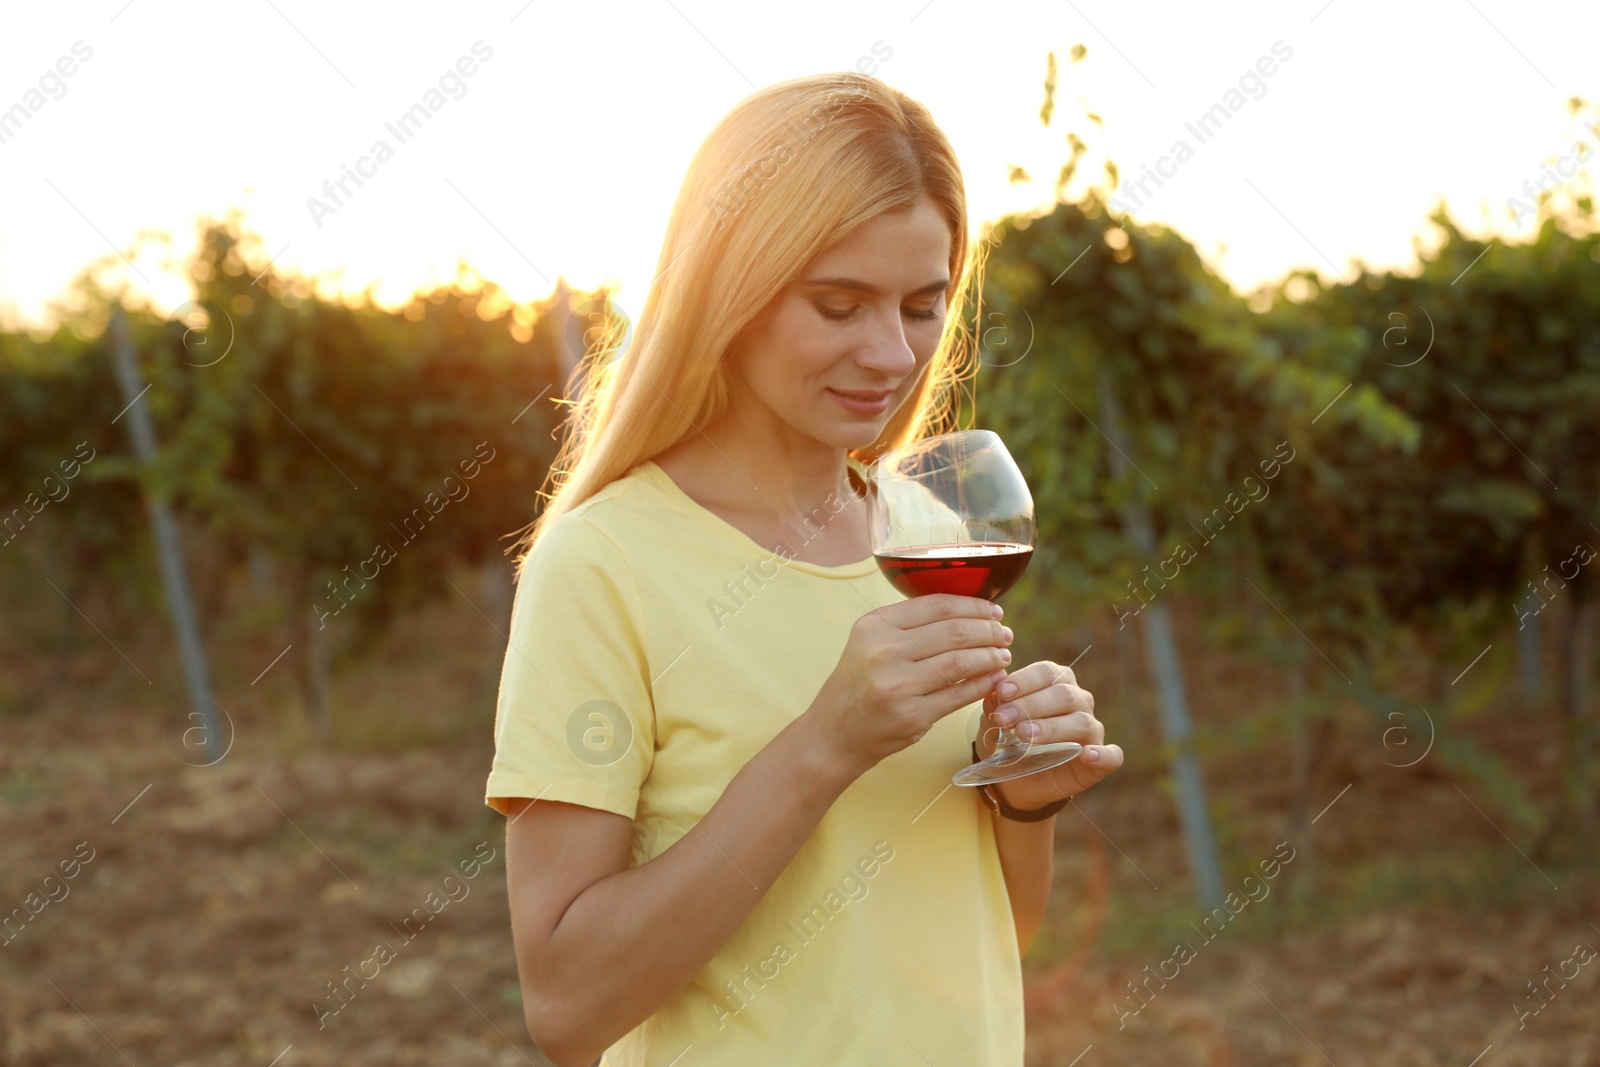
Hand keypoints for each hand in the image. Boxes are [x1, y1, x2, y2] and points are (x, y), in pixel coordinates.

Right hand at [809, 595, 1013, 779]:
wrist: (835, 733)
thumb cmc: (859, 683)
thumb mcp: (869, 642)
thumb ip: (909, 625)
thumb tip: (967, 611)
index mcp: (875, 625)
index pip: (937, 605)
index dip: (972, 606)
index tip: (993, 611)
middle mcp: (884, 651)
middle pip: (954, 632)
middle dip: (988, 631)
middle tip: (1004, 634)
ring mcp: (898, 685)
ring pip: (961, 662)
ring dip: (990, 657)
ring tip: (1003, 655)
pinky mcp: (913, 715)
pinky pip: (959, 694)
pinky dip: (983, 684)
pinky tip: (994, 678)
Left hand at [975, 659, 1122, 811]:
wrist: (1014, 781)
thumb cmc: (1006, 741)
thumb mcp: (993, 724)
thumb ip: (994, 708)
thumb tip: (992, 692)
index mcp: (1056, 682)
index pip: (1046, 672)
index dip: (1025, 680)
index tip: (1002, 692)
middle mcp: (1078, 701)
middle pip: (1063, 695)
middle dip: (1031, 705)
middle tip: (1005, 719)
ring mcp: (1092, 730)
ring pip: (1081, 722)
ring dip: (1052, 728)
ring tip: (1024, 735)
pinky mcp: (1099, 762)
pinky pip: (1112, 756)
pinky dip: (1103, 755)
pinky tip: (1088, 756)